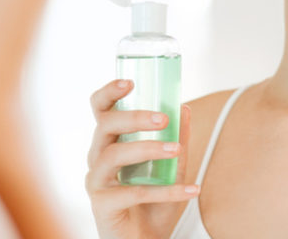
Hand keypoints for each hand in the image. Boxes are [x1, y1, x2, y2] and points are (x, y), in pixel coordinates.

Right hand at [87, 80, 198, 238]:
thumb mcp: (171, 169)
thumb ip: (176, 140)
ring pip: (113, 154)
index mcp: (109, 142)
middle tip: (163, 118)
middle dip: (134, 117)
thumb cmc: (151, 204)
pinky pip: (133, 192)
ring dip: (147, 148)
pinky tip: (192, 190)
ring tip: (176, 149)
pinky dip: (166, 191)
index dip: (109, 92)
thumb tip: (185, 108)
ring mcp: (96, 181)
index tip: (130, 82)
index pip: (100, 109)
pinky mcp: (102, 206)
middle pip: (105, 126)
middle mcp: (97, 157)